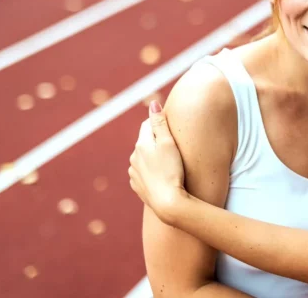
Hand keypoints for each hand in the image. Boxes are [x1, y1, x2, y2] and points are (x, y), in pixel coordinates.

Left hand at [128, 101, 186, 223]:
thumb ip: (160, 122)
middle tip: (174, 145)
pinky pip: (144, 173)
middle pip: (145, 141)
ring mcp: (134, 173)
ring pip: (144, 158)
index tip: (172, 127)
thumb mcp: (168, 143)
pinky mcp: (138, 186)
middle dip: (156, 140)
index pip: (148, 124)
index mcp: (141, 144)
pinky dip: (152, 172)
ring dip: (154, 157)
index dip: (160, 123)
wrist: (168, 203)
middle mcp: (134, 158)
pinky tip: (163, 176)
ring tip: (170, 163)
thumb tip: (153, 103)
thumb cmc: (172, 170)